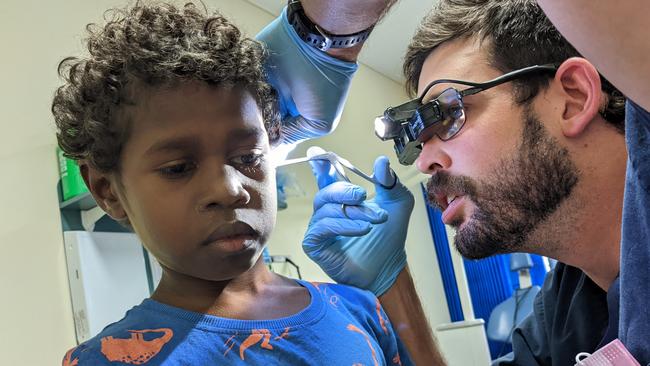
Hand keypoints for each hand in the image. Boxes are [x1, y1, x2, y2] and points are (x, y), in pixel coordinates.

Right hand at [302, 151, 414, 295]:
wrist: (389, 266)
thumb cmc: (389, 237)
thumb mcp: (397, 203)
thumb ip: (390, 181)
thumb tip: (381, 161)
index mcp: (342, 199)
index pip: (326, 177)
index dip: (320, 165)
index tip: (316, 154)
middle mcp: (327, 211)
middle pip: (327, 192)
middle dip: (348, 192)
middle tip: (365, 196)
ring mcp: (319, 228)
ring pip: (328, 210)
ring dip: (354, 213)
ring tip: (374, 221)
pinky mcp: (314, 244)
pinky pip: (322, 228)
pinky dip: (344, 226)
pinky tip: (362, 229)